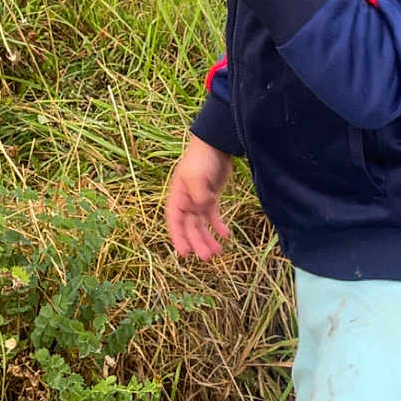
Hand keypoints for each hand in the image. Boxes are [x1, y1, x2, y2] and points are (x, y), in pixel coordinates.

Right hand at [166, 136, 232, 259]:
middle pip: (190, 227)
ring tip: (217, 252)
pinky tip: (226, 236)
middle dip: (197, 242)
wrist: (216, 144)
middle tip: (207, 257)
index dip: (178, 238)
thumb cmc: (201, 158)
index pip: (175, 221)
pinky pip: (213, 216)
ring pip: (201, 225)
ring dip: (207, 238)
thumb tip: (203, 209)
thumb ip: (199, 195)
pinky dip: (218, 226)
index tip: (184, 253)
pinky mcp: (210, 198)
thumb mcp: (196, 176)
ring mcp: (198, 200)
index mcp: (177, 197)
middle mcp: (186, 201)